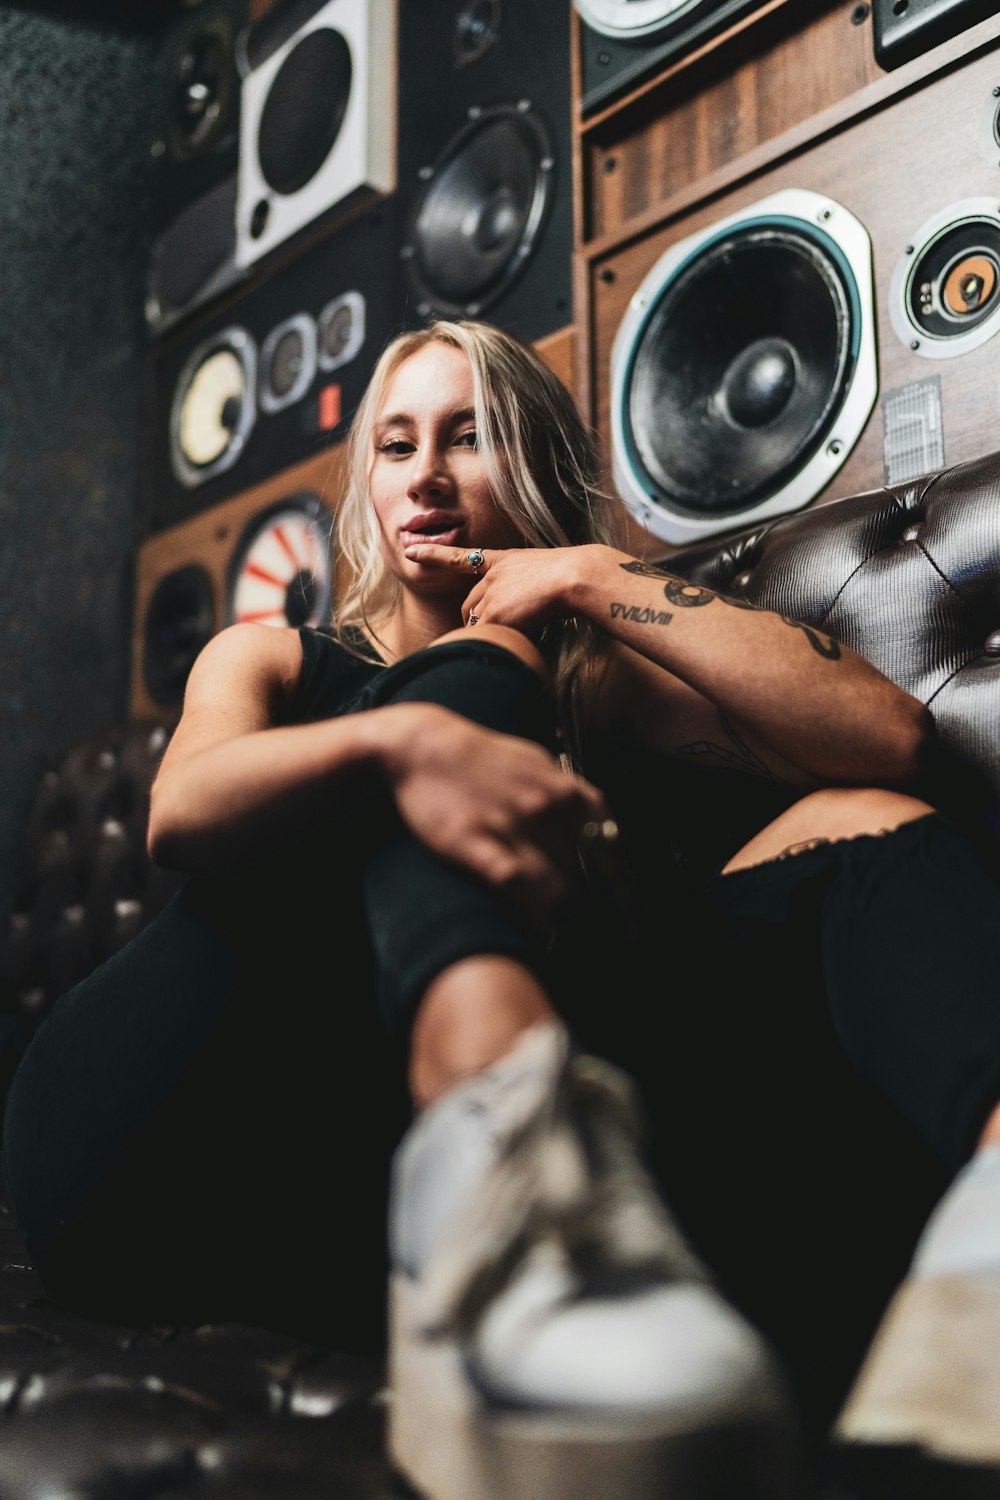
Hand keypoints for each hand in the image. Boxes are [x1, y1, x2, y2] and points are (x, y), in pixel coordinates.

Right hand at [381, 703, 611, 924]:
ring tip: (576, 946)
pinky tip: (544, 934)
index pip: (613, 848)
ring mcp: (511, 825)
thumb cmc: (485, 758)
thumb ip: (571, 795)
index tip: (630, 916)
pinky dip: (534, 914)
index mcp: (567, 792)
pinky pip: (514, 885)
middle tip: (604, 940)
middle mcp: (546, 808)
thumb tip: (601, 828)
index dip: (625, 887)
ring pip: (558, 886)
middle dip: (601, 912)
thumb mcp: (539, 764)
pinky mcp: (473, 842)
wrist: (425, 746)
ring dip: (571, 921)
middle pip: (590, 875)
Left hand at [402, 542, 587, 632]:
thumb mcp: (545, 573)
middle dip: (474, 621)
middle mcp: (491, 575)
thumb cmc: (573, 575)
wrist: (575, 576)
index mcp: (504, 560)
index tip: (412, 552)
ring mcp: (490, 593)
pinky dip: (496, 642)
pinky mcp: (494, 613)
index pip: (462, 558)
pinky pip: (486, 635)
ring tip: (507, 640)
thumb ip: (525, 587)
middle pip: (468, 604)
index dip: (435, 555)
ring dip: (485, 634)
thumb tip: (524, 608)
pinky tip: (516, 641)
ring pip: (475, 622)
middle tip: (490, 634)